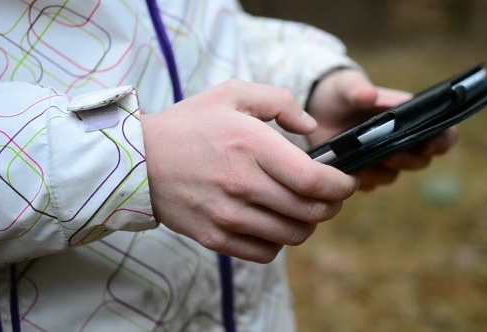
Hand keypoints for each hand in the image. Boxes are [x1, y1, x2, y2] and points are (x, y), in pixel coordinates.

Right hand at [141, 80, 359, 262]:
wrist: (139, 161)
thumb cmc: (189, 125)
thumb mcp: (232, 94)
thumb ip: (279, 102)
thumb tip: (310, 129)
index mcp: (250, 145)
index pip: (315, 181)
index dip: (342, 186)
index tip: (347, 182)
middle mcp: (242, 185)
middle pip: (311, 213)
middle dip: (332, 206)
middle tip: (330, 195)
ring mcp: (228, 216)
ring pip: (293, 235)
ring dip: (308, 224)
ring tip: (302, 208)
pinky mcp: (216, 238)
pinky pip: (266, 252)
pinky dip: (280, 240)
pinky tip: (274, 222)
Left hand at [307, 69, 457, 190]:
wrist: (313, 109)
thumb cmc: (337, 92)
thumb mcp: (345, 85)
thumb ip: (357, 89)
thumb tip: (369, 95)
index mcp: (406, 116)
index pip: (441, 132)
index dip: (443, 141)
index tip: (432, 144)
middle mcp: (399, 140)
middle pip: (419, 160)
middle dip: (409, 160)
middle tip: (392, 155)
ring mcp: (381, 159)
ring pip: (391, 175)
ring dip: (381, 171)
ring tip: (364, 162)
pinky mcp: (361, 172)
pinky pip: (368, 184)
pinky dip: (360, 179)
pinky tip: (349, 169)